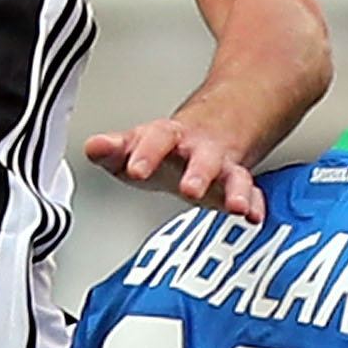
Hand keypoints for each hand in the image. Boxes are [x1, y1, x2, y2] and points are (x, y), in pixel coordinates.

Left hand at [86, 113, 265, 223]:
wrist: (210, 131)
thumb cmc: (167, 147)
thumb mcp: (136, 144)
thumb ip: (114, 150)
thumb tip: (92, 147)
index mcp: (169, 137)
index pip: (158, 139)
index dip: (147, 153)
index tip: (135, 168)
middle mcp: (199, 150)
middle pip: (201, 158)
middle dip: (198, 173)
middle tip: (190, 189)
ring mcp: (222, 167)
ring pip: (232, 175)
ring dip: (235, 190)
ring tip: (236, 207)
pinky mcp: (237, 184)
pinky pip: (252, 192)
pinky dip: (254, 204)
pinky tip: (254, 216)